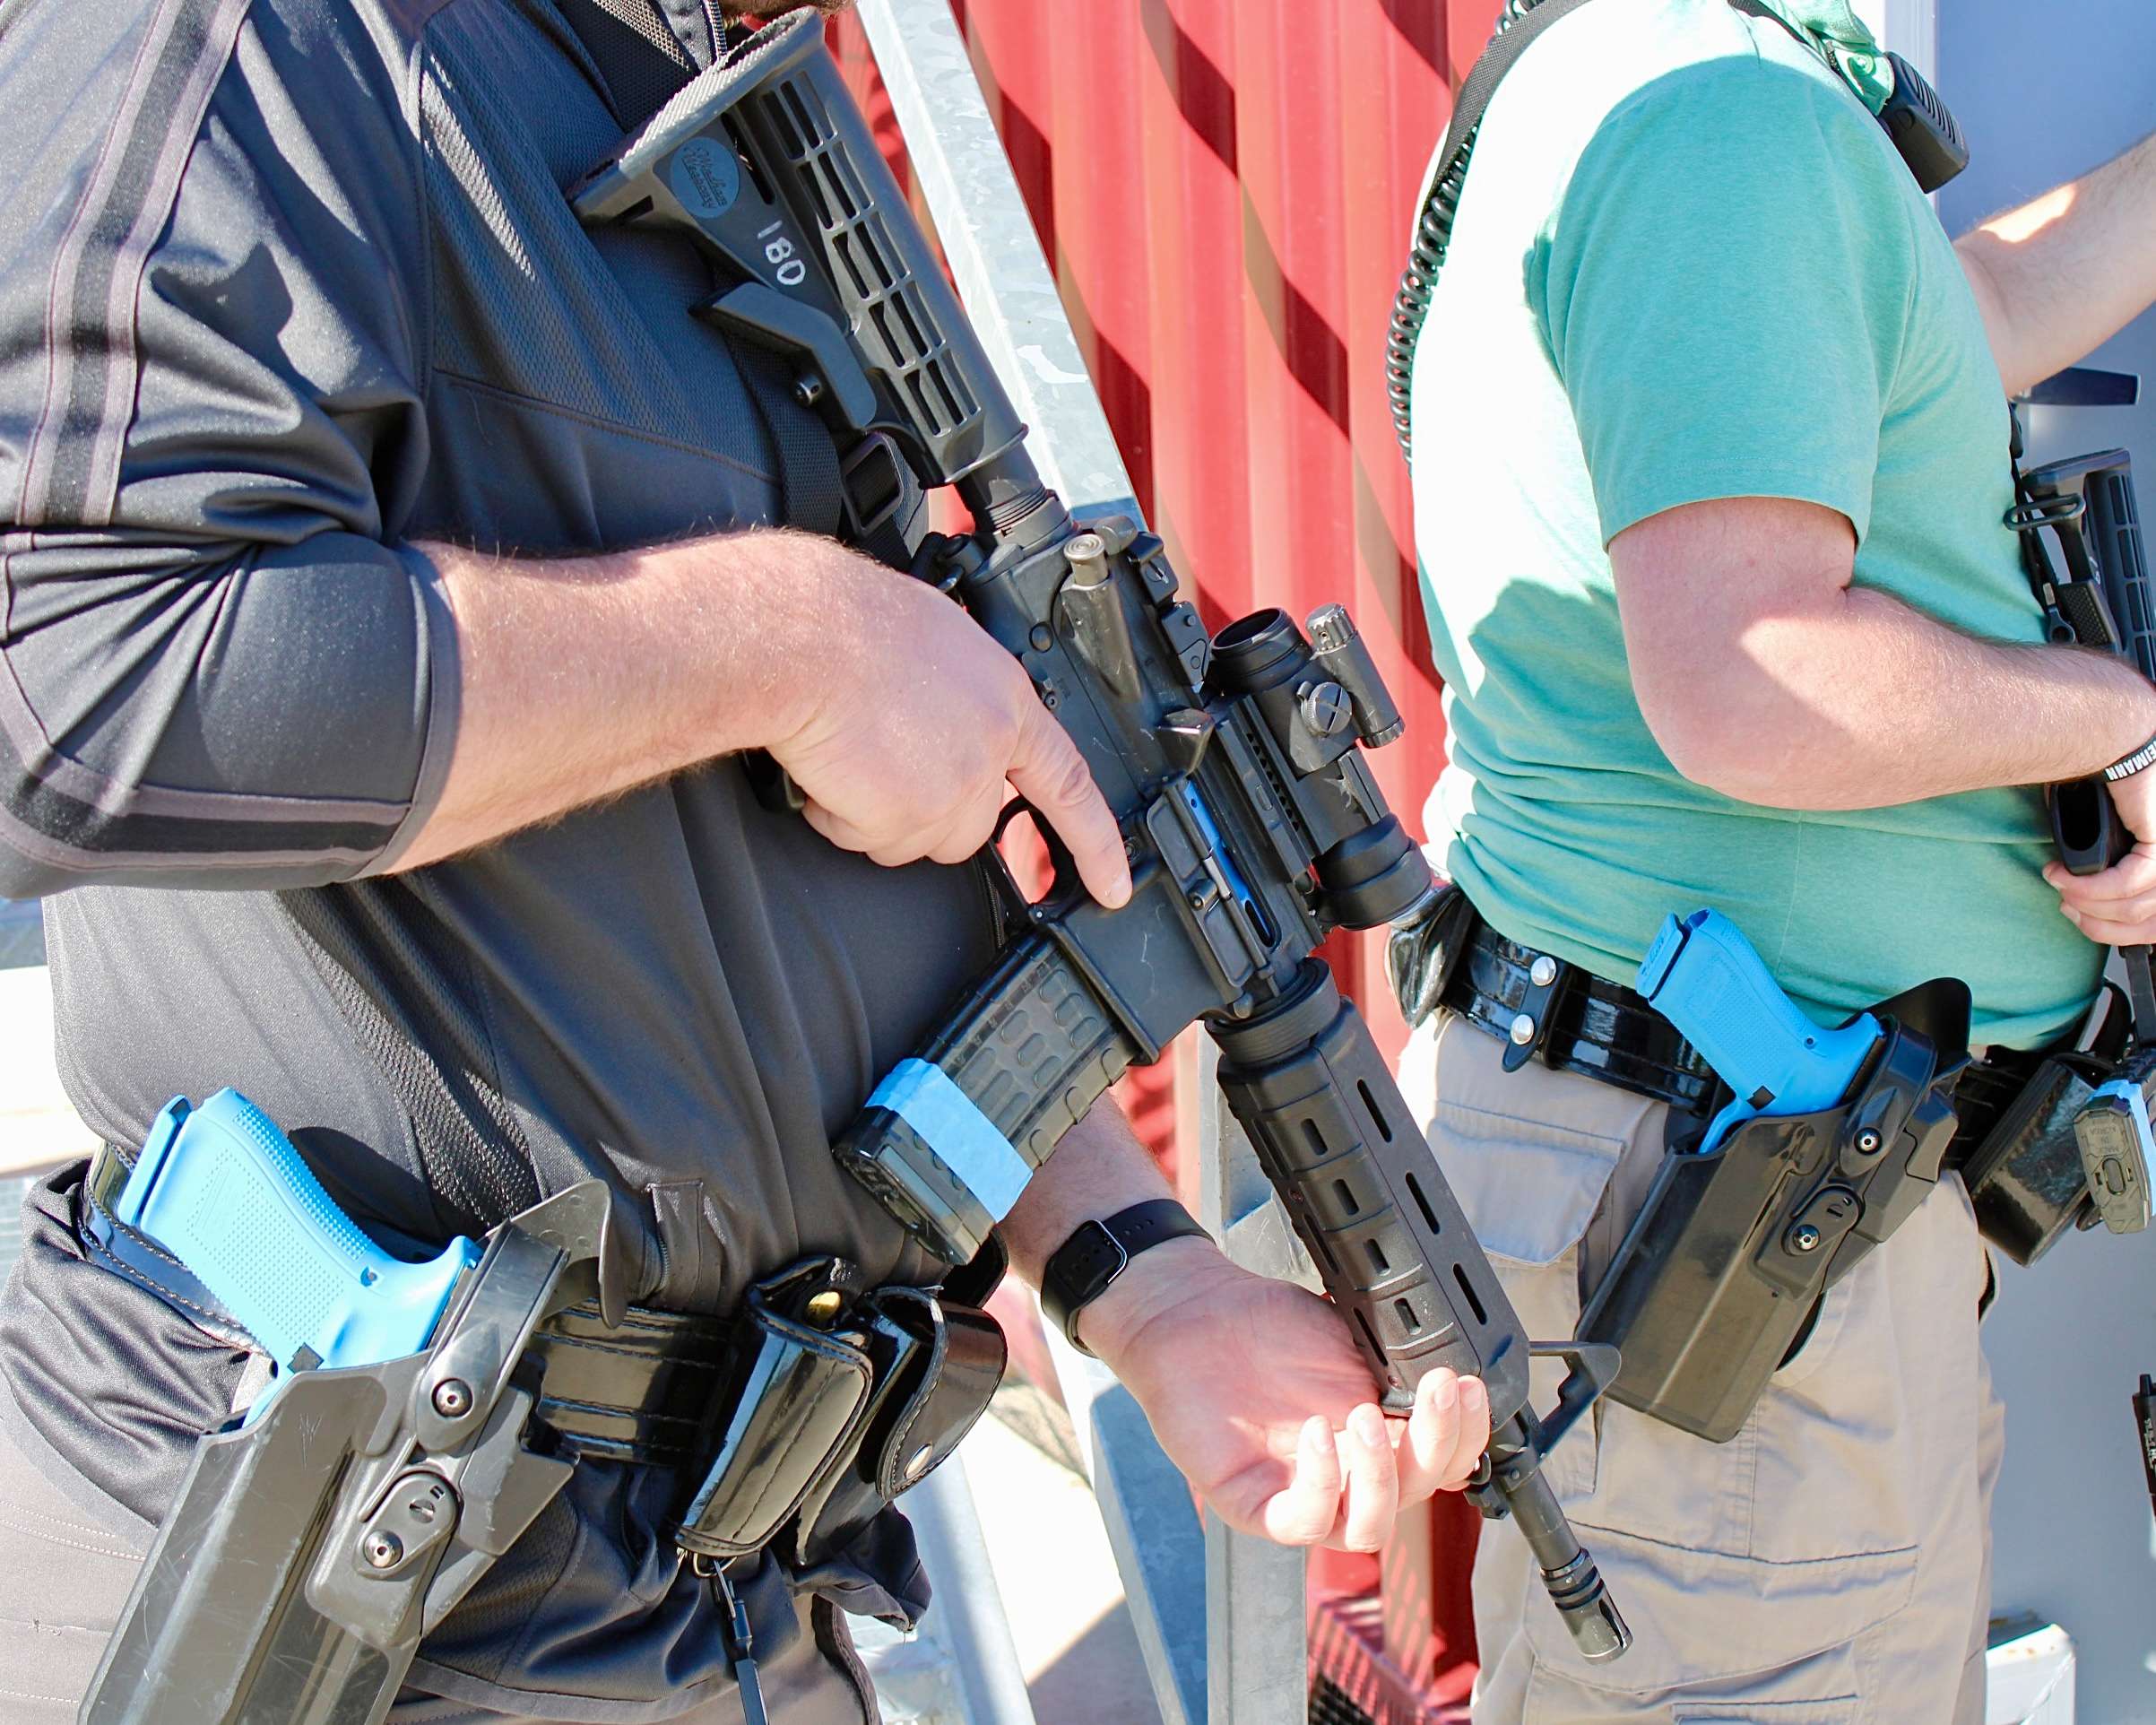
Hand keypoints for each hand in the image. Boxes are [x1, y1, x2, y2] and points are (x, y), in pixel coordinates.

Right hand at [772, 542, 1130, 905]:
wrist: (802, 635)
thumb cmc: (848, 622)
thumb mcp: (936, 642)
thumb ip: (960, 697)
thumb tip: (946, 721)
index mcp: (1006, 702)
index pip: (1067, 783)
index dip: (1094, 842)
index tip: (1111, 885)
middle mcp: (990, 748)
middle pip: (970, 826)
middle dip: (922, 810)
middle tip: (879, 759)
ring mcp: (953, 788)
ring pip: (914, 840)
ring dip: (874, 813)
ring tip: (847, 751)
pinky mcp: (906, 816)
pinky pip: (865, 840)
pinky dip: (837, 816)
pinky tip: (828, 765)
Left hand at [1082, 1239, 1490, 1551]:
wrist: (1197, 1313)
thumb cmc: (1267, 1327)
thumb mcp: (1350, 1337)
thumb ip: (1399, 1363)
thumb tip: (1449, 1364)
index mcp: (1378, 1440)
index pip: (1443, 1462)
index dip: (1466, 1435)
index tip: (1468, 1386)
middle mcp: (1347, 1475)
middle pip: (1417, 1494)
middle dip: (1438, 1444)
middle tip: (1437, 1389)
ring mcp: (1301, 1494)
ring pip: (1366, 1528)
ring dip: (1382, 1477)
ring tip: (1367, 1415)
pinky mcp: (1252, 1503)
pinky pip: (1302, 1523)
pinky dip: (1321, 1484)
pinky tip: (1317, 1433)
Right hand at [2046, 768, 2155, 945]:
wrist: (2111, 738)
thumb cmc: (2104, 777)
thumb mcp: (2106, 833)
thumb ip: (2109, 863)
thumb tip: (2088, 893)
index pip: (2155, 919)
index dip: (2115, 931)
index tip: (2079, 916)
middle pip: (2147, 920)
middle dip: (2098, 925)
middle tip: (2067, 908)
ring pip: (2135, 906)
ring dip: (2087, 905)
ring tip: (2059, 887)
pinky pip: (2127, 882)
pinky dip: (2091, 888)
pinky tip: (2066, 880)